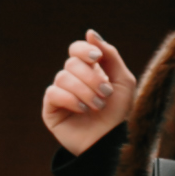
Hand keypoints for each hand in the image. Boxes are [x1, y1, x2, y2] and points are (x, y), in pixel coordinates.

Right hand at [43, 30, 137, 154]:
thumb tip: (90, 33)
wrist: (112, 142)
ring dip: (85, 91)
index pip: (76, 50)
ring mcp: (61, 94)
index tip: (97, 58)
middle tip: (105, 93)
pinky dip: (70, 99)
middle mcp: (73, 80)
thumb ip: (110, 55)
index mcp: (89, 71)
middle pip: (71, 63)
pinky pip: (53, 93)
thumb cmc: (120, 114)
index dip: (84, 50)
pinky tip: (82, 110)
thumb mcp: (123, 80)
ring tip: (97, 106)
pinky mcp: (51, 109)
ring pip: (63, 77)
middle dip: (91, 77)